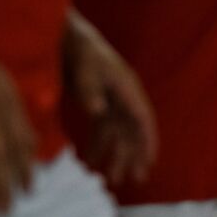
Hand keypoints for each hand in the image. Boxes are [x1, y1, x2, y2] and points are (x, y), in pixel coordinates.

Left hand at [64, 10, 156, 184]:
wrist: (68, 36)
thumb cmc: (80, 50)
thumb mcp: (85, 67)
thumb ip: (89, 89)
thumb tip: (97, 112)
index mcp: (127, 88)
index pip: (143, 119)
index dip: (147, 142)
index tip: (148, 163)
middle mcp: (124, 97)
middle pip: (133, 131)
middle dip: (134, 155)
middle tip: (133, 180)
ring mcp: (112, 101)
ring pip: (118, 134)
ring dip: (115, 155)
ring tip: (110, 180)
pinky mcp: (97, 102)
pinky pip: (102, 130)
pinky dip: (97, 146)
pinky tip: (89, 163)